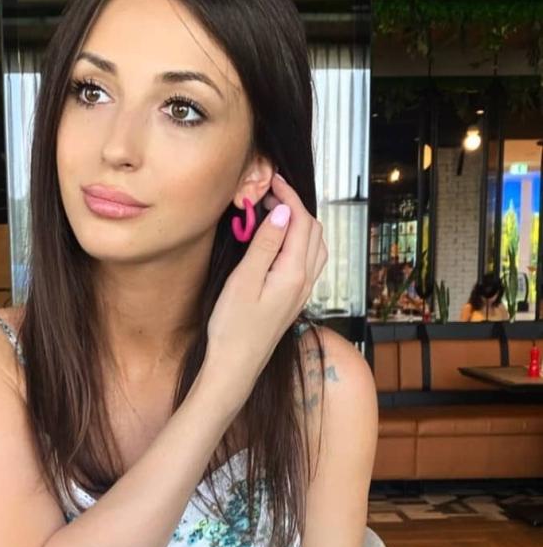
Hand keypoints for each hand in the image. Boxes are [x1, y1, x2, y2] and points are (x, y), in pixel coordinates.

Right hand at [206, 173, 327, 397]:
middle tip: (269, 193)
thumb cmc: (233, 327)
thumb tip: (283, 212)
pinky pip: (307, 260)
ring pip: (314, 246)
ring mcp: (301, 291)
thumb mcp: (244, 280)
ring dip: (299, 223)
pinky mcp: (293, 299)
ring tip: (274, 211)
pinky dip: (298, 241)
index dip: (288, 196)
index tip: (271, 180)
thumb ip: (265, 245)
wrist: (235, 366)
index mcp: (294, 273)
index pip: (301, 222)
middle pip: (313, 231)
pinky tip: (278, 241)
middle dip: (295, 206)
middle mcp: (304, 281)